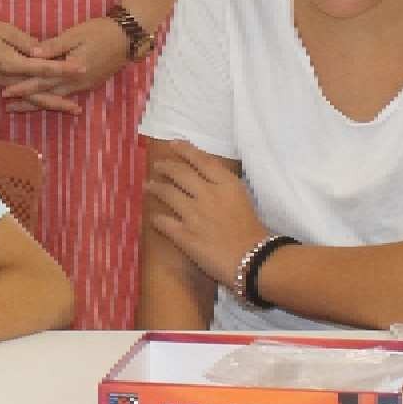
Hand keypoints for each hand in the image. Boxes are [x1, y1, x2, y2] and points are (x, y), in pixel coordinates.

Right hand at [0, 12, 73, 110]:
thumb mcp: (4, 30)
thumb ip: (25, 42)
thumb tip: (43, 52)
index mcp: (11, 64)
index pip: (44, 68)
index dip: (64, 68)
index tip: (82, 69)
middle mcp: (7, 80)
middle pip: (38, 94)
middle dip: (59, 102)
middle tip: (78, 110)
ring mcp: (1, 84)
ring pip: (29, 99)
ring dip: (48, 104)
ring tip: (65, 108)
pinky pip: (19, 96)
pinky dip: (33, 101)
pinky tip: (42, 102)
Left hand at [1, 17, 132, 111]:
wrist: (127, 38)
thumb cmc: (99, 32)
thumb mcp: (75, 35)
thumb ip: (53, 46)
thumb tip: (31, 54)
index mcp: (70, 71)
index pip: (41, 81)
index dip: (22, 87)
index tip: (5, 92)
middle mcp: (76, 83)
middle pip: (47, 95)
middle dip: (27, 102)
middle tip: (8, 107)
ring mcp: (84, 85)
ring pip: (57, 97)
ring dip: (39, 102)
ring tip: (22, 107)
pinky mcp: (89, 83)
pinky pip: (67, 94)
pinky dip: (54, 98)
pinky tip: (46, 99)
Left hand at [142, 145, 268, 287]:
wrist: (254, 259)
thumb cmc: (252, 230)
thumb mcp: (241, 198)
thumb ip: (223, 185)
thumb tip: (206, 177)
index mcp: (225, 184)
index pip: (201, 160)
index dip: (185, 150)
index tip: (173, 144)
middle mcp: (207, 194)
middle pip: (181, 174)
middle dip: (166, 167)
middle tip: (158, 165)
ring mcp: (194, 214)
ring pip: (168, 194)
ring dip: (156, 188)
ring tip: (148, 186)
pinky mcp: (185, 235)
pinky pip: (164, 222)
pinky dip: (157, 219)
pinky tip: (153, 218)